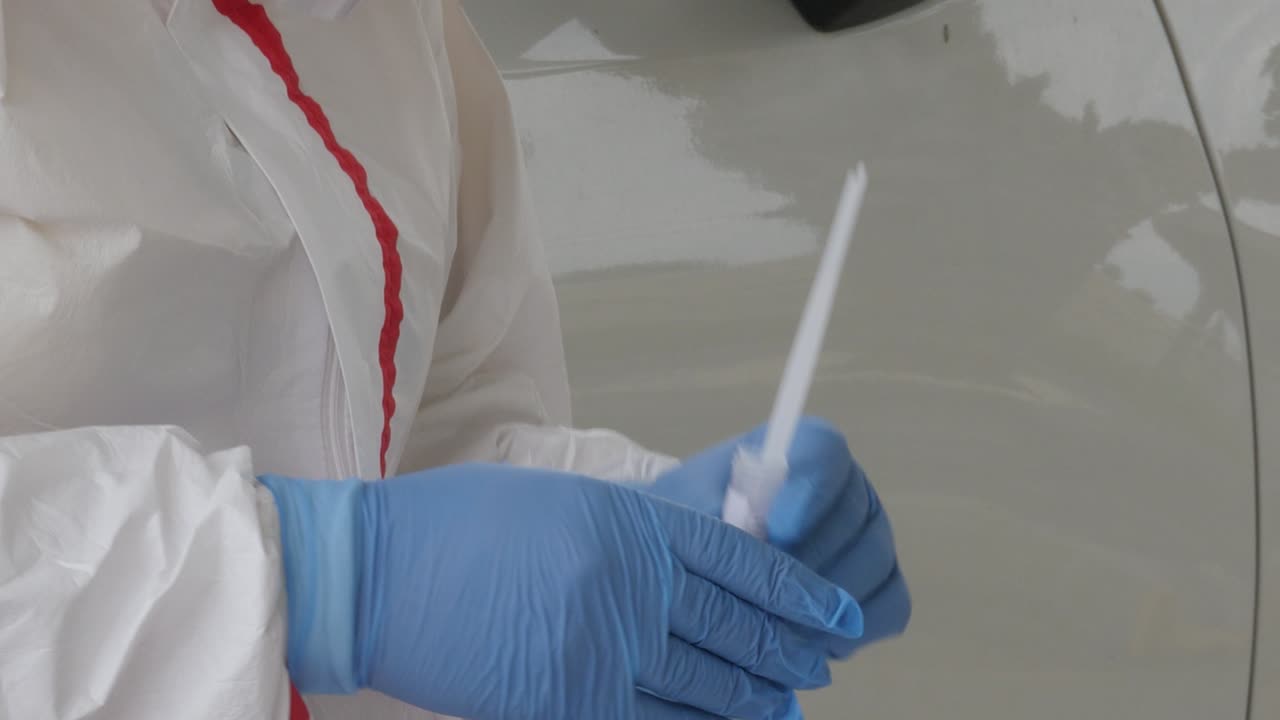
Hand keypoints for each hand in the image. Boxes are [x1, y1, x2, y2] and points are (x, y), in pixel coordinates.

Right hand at [261, 464, 864, 719]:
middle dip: (789, 649)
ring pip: (708, 684)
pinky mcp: (570, 701)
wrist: (381, 573)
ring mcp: (603, 647)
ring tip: (786, 703)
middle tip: (824, 661)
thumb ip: (637, 534)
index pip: (743, 561)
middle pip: (737, 627)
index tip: (836, 610)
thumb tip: (693, 571)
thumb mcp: (565, 503)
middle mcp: (631, 585)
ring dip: (757, 698)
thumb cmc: (463, 526)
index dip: (798, 591)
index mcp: (633, 523)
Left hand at [642, 417, 910, 657]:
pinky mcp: (880, 586)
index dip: (807, 491)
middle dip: (805, 564)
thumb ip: (716, 517)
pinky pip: (888, 609)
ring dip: (822, 605)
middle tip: (758, 597)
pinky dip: (848, 633)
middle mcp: (846, 487)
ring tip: (770, 628)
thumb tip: (752, 535)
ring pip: (872, 566)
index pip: (825, 452)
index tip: (773, 530)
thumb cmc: (680, 530)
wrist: (684, 569)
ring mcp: (870, 536)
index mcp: (800, 450)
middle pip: (854, 518)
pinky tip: (802, 645)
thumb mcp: (681, 516)